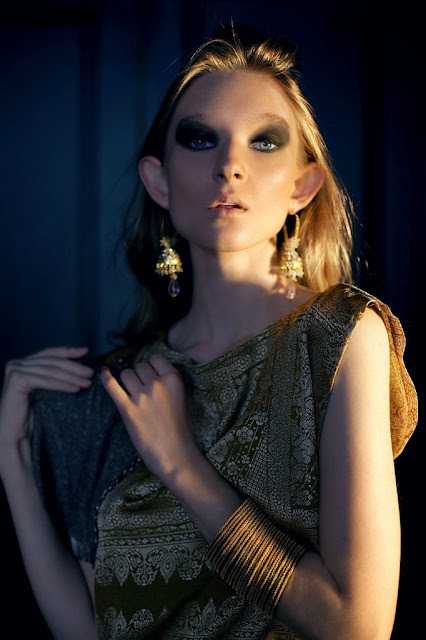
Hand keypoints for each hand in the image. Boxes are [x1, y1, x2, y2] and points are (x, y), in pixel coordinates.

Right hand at [0, 347, 93, 454]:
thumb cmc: (30, 415)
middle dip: (74, 366)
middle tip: (90, 372)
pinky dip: (62, 384)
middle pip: (52, 361)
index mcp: (23, 363)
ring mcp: (15, 371)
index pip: (49, 353)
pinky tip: (75, 388)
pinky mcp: (17, 380)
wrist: (15, 434)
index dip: (68, 352)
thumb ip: (53, 376)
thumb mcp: (43, 390)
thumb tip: (80, 367)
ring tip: (86, 382)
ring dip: (72, 376)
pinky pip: (46, 381)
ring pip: (51, 371)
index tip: (85, 351)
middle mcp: (17, 364)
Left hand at [100, 353, 195, 481]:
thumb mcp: (181, 399)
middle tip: (143, 390)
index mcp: (173, 379)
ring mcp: (141, 396)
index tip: (151, 374)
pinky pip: (111, 385)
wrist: (174, 454)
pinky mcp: (127, 408)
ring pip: (127, 374)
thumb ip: (168, 384)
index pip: (156, 358)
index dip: (152, 365)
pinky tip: (104, 372)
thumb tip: (150, 374)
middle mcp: (157, 384)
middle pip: (140, 366)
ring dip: (128, 381)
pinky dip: (106, 377)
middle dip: (140, 375)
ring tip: (132, 393)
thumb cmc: (180, 430)